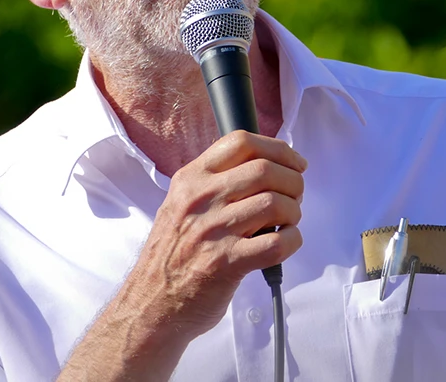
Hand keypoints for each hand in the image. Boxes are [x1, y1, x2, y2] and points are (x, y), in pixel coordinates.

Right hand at [125, 130, 305, 336]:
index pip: (241, 142)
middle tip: (295, 196)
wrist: (150, 302)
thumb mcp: (180, 204)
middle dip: (293, 182)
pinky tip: (285, 242)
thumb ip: (213, 182)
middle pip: (264, 169)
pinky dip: (292, 240)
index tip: (294, 162)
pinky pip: (276, 243)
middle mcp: (200, 199)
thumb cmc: (172, 254)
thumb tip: (265, 166)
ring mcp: (212, 230)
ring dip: (293, 212)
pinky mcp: (226, 263)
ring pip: (274, 203)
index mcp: (191, 179)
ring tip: (286, 223)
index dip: (278, 149)